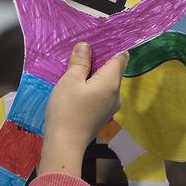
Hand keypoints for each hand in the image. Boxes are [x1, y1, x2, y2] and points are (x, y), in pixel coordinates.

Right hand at [37, 43, 127, 176]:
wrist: (64, 145)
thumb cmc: (67, 110)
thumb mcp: (70, 80)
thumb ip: (80, 61)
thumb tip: (86, 46)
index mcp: (111, 83)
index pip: (121, 57)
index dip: (111, 46)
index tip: (96, 40)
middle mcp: (116, 94)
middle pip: (113, 69)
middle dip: (99, 59)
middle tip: (80, 53)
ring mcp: (110, 107)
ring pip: (106, 82)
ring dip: (94, 73)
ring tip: (75, 68)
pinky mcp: (102, 115)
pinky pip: (101, 93)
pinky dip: (92, 86)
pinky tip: (77, 86)